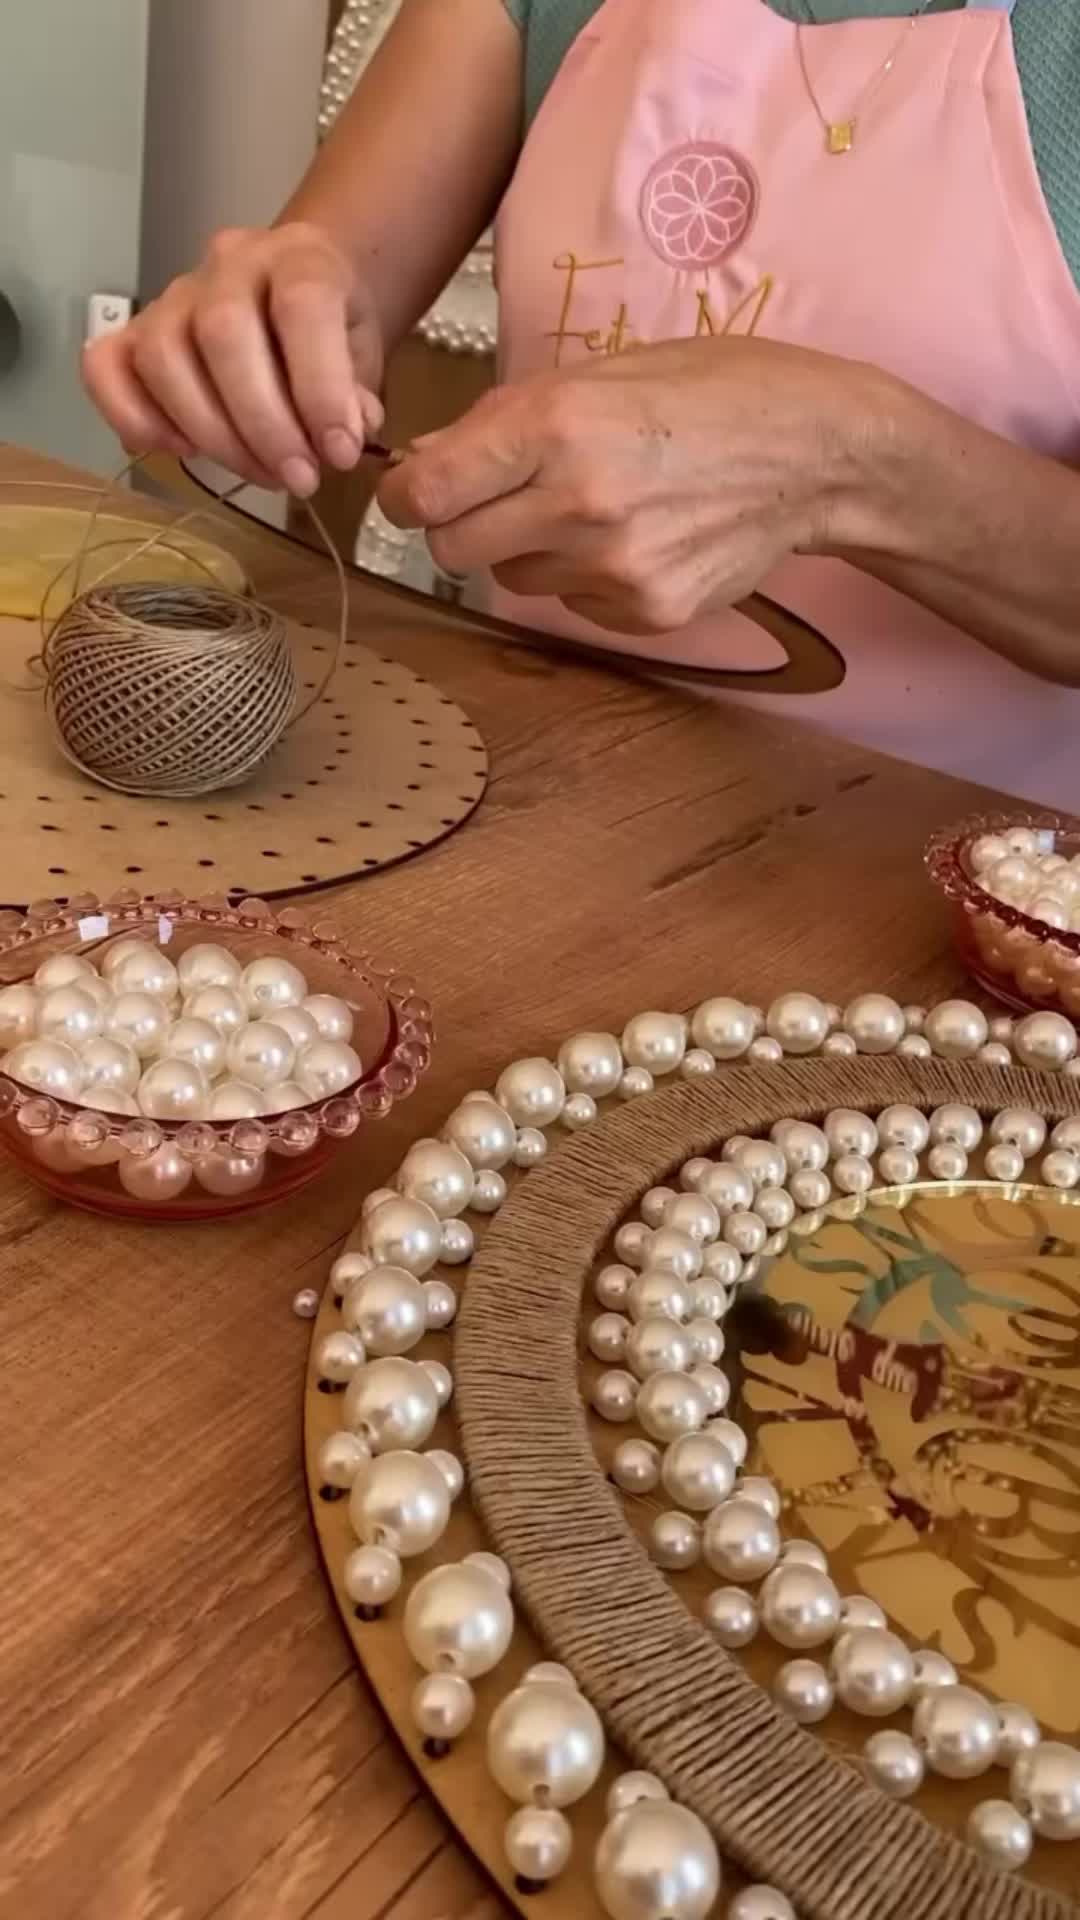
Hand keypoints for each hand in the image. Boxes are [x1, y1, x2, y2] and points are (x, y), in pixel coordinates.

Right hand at [81, 223, 384, 495]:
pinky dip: (132, 416)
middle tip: (299, 479)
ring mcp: (174, 296)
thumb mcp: (365, 357)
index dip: (321, 386)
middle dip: (264, 425)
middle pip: (223, 333)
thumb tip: (339, 438)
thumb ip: (356, 395)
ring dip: (212, 435)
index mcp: (299, 257)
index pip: (302, 304)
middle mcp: (229, 264)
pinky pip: (105, 366)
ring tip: (260, 475)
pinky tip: (180, 451)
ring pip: (164, 356)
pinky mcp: (134, 331)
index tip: (340, 453)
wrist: (299, 295)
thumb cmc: (333, 332)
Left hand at [378, 338, 870, 632]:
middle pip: (453, 549)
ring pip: (512, 579)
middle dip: (460, 526)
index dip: (407, 496)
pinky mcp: (645, 612)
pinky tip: (638, 536)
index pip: (424, 495)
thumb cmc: (713, 391)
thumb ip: (507, 420)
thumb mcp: (602, 372)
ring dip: (528, 549)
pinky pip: (573, 603)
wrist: (819, 453)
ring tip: (593, 507)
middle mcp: (578, 504)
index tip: (416, 491)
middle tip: (501, 499)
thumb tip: (423, 462)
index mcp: (555, 426)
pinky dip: (585, 577)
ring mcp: (613, 568)